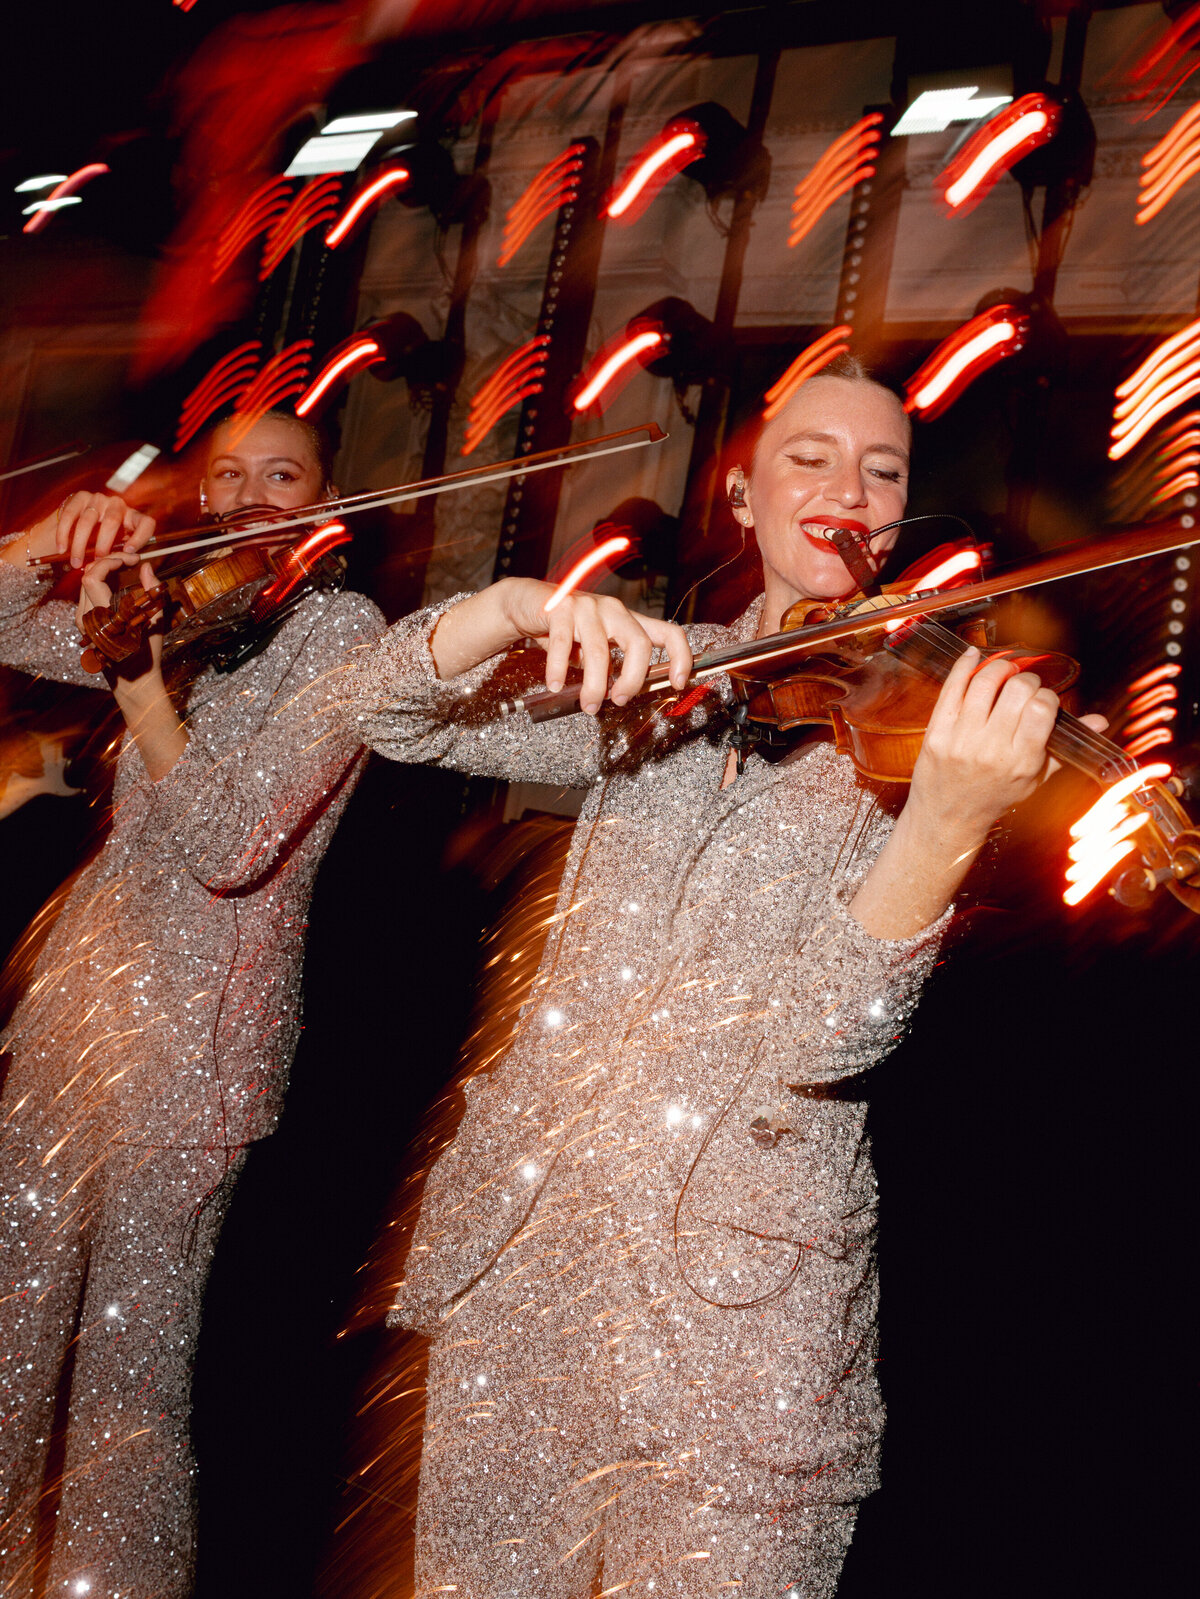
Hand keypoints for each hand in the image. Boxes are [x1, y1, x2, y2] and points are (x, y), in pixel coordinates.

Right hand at [6, 491, 155, 568]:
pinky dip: (64, 534)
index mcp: (133, 517)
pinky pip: (70, 515)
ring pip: (87, 520)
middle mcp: (117, 504)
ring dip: (80, 544)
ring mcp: (98, 499)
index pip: (146, 523)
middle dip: (104, 543)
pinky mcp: (79, 497)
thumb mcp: (117, 547)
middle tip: (97, 560)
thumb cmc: (104, 542)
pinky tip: (61, 549)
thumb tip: (128, 562)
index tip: (129, 552)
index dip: (140, 537)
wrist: (79, 526)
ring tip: (76, 562)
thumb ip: (122, 553)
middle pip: (112, 521)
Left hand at [76, 551, 165, 682]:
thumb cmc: (147, 654)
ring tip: (126, 567)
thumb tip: (147, 567)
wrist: (132, 680)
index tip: (132, 559)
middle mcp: (86, 618)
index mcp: (102, 618)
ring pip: (85, 582)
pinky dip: (102, 581)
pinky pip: (87, 593)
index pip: (92, 577)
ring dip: (104, 570)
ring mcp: (81, 620)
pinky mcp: (83, 622)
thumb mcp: (155, 622)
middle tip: (131, 560)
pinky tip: (119, 580)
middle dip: (109, 562)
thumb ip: (151, 591)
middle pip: (87, 575)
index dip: (110, 561)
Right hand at [500, 579, 692, 715]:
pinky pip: (563, 645)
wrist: (526, 602)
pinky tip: (556, 685)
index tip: (678, 683)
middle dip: (633, 680)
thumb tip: (618, 696)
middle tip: (618, 701)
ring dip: (594, 686)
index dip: (681, 658)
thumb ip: (610, 667)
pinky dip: (559, 671)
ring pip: (600, 652)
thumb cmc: (565, 629)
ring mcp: (588, 607)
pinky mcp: (560, 608)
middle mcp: (614, 610)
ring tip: (587, 705)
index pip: (669, 633)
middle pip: (639, 645)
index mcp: (629, 620)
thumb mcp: (594, 647)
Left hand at [906, 646, 1106, 844]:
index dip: (1046, 694)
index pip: (1042, 707)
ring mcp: (961, 740)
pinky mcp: (937, 732)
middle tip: (1023, 684)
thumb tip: (1100, 722)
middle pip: (1015, 690)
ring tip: (1004, 670)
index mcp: (1022, 760)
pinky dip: (964, 666)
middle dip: (1025, 679)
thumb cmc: (995, 796)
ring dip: (998, 667)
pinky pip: (951, 688)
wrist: (948, 816)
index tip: (1042, 698)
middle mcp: (991, 749)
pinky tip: (973, 655)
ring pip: (983, 683)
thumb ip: (1066, 746)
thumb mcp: (1036, 777)